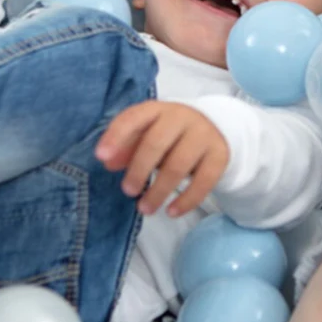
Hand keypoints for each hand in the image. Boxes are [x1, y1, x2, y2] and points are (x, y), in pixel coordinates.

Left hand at [96, 101, 230, 217]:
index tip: (101, 157)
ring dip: (159, 191)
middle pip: (156, 142)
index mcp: (158, 109)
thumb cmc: (169, 134)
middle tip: (127, 191)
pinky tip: (172, 212)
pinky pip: (204, 180)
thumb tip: (108, 162)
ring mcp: (203, 135)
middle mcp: (182, 117)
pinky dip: (187, 200)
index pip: (134, 117)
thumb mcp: (146, 134)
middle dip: (139, 169)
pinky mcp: (220, 154)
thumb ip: (126, 146)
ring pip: (179, 164)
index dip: (116, 136)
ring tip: (145, 209)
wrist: (214, 128)